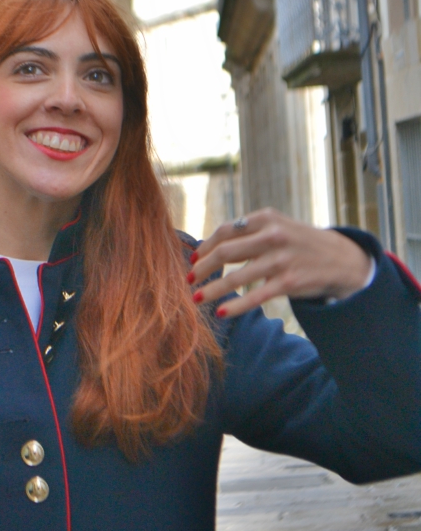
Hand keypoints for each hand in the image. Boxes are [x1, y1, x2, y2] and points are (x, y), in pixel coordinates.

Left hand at [187, 208, 372, 319]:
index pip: (225, 231)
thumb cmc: (299, 242)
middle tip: (189, 279)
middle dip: (202, 268)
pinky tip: (221, 312)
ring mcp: (280, 260)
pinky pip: (254, 297)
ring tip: (196, 299)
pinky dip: (235, 306)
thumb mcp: (277, 225)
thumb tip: (210, 246)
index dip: (205, 246)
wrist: (341, 258)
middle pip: (225, 253)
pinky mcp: (288, 282)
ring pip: (235, 278)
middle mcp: (272, 236)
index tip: (194, 259)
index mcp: (266, 218)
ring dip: (211, 290)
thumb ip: (248, 231)